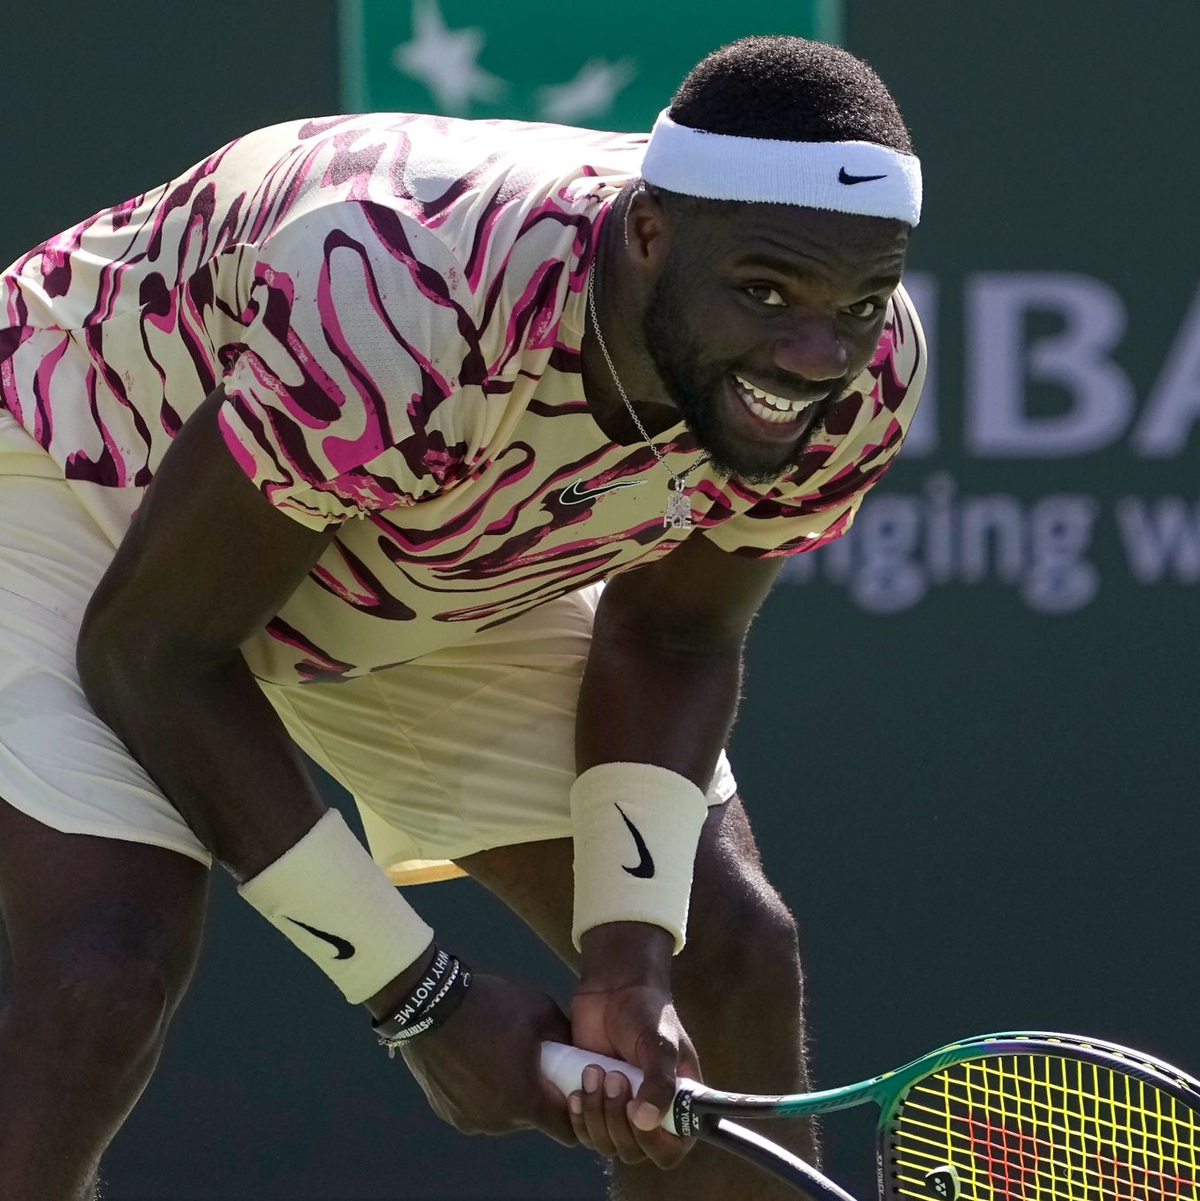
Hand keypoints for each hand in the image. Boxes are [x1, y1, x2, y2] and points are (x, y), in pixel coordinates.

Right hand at [400, 973, 576, 1144]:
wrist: (430, 1005)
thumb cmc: (491, 1007)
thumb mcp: (539, 1009)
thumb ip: (564, 1036)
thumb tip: (576, 1050)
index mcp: (524, 1102)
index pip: (566, 1131)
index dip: (575, 1113)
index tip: (571, 1091)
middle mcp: (497, 1122)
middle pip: (531, 1120)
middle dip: (537, 1096)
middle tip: (532, 1062)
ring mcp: (469, 1120)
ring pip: (503, 1116)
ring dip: (508, 1095)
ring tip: (499, 1058)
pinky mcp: (447, 1113)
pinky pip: (477, 1109)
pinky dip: (481, 1093)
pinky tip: (474, 1063)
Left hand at [566, 923, 700, 1168]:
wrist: (612, 990)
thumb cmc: (647, 1013)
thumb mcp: (660, 1045)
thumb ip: (659, 1082)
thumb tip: (645, 1121)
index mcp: (677, 1106)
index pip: (669, 1150)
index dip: (653, 1142)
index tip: (636, 1109)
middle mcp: (650, 1115)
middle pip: (632, 1151)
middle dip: (617, 1119)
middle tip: (613, 1076)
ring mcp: (619, 1111)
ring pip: (606, 1143)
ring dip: (596, 1114)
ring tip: (595, 1070)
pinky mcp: (593, 1103)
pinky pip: (584, 1131)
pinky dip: (579, 1116)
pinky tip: (576, 1090)